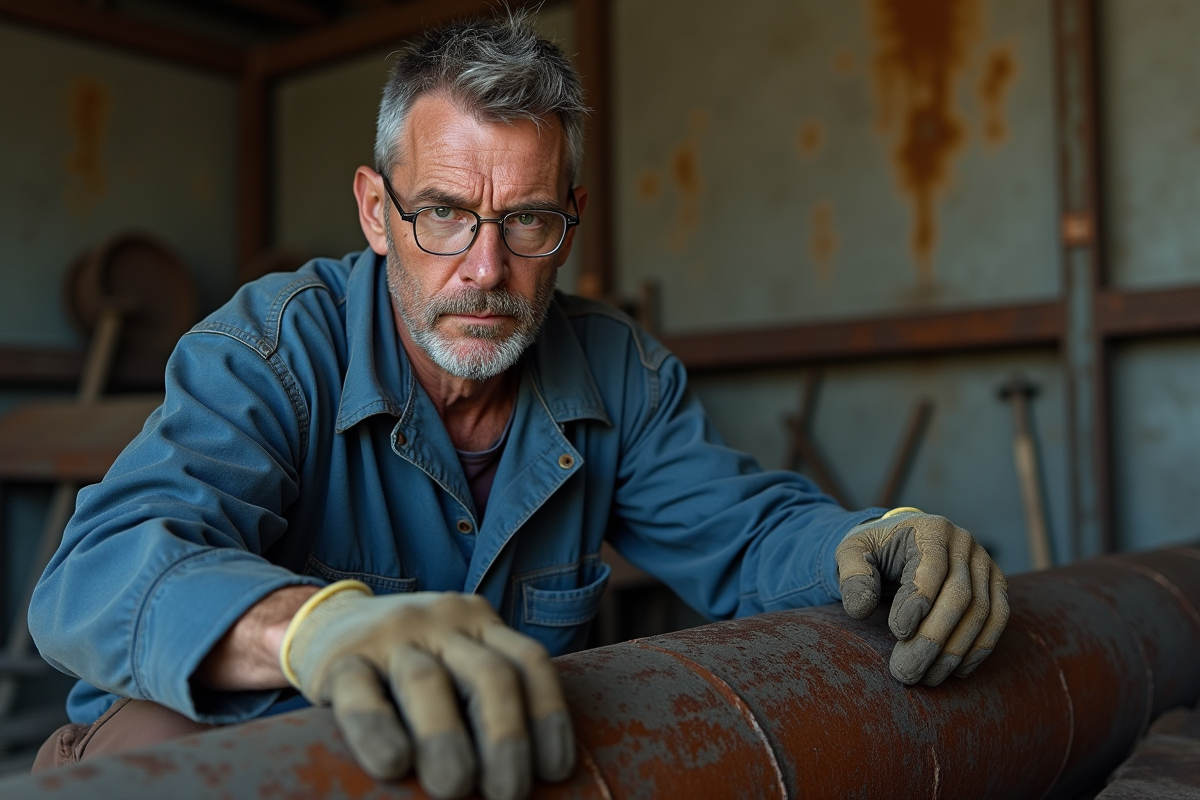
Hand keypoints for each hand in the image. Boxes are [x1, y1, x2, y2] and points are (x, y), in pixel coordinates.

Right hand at [279, 582, 574, 799]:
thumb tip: (525, 775)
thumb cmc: (408, 663)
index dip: (549, 718)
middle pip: (488, 675)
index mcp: (479, 624)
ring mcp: (390, 637)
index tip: (554, 772)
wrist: (327, 619)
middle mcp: (442, 622)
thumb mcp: (456, 661)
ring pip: (427, 682)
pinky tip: (393, 764)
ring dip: (447, 740)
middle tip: (508, 793)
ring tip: (455, 789)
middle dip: (505, 739)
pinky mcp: (340, 659)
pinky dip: (379, 731)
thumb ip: (484, 699)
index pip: (528, 663)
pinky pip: (360, 693)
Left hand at [835, 509, 1008, 685]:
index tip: (898, 633)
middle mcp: (964, 543)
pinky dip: (979, 649)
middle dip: (934, 639)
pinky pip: (997, 620)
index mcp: (930, 529)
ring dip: (955, 652)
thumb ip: (852, 575)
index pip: (932, 566)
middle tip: (906, 672)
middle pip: (961, 595)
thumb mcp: (851, 552)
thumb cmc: (874, 550)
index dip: (918, 601)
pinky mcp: (995, 586)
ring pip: (982, 612)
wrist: (898, 545)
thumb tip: (860, 608)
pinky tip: (954, 671)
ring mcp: (985, 564)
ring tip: (925, 678)